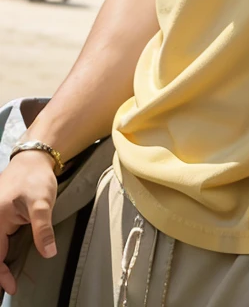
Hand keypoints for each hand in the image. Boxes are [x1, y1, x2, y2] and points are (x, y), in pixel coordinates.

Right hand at [0, 151, 58, 296]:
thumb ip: (42, 229)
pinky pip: (0, 235)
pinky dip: (3, 248)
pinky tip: (10, 256)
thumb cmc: (36, 178)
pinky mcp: (0, 213)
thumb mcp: (42, 203)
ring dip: (1, 258)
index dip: (1, 274)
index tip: (12, 287)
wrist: (33, 158)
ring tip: (10, 275)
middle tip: (11, 284)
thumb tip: (48, 253)